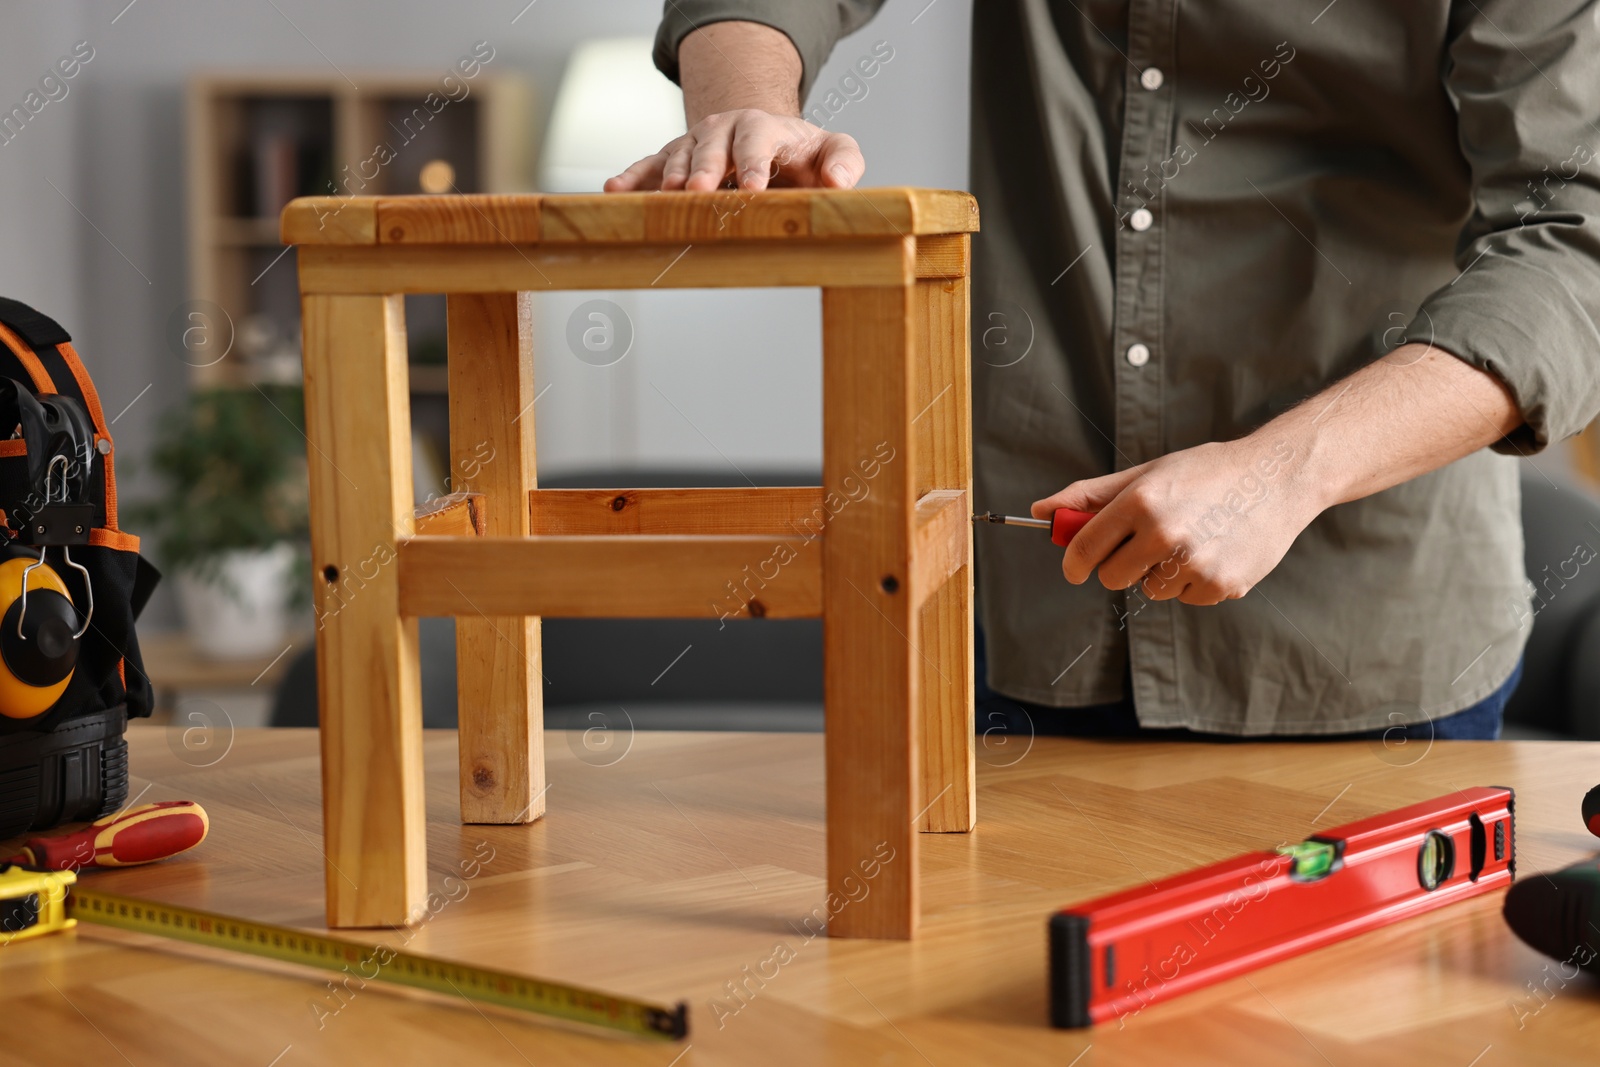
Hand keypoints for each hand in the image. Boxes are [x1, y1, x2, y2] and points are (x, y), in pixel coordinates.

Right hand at [604, 110, 865, 192]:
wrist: (769, 144)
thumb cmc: (803, 155)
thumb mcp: (833, 151)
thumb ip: (844, 161)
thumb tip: (837, 182)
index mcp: (763, 127)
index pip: (757, 140)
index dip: (754, 163)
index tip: (754, 189)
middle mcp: (724, 129)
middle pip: (712, 145)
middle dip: (705, 168)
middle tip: (699, 191)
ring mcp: (695, 143)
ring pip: (679, 154)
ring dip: (671, 175)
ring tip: (669, 195)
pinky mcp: (674, 160)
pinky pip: (650, 167)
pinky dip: (632, 178)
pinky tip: (615, 191)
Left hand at [1030, 438, 1313, 604]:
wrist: (1278, 479)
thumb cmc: (1206, 473)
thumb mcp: (1146, 474)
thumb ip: (1091, 496)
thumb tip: (1041, 512)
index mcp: (1141, 501)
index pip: (1084, 548)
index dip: (1073, 564)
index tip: (1074, 569)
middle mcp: (1165, 533)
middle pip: (1112, 577)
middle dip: (1121, 565)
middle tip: (1147, 542)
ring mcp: (1195, 563)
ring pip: (1150, 590)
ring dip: (1161, 573)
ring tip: (1192, 539)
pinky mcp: (1221, 586)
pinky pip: (1185, 598)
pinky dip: (1194, 582)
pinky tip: (1214, 551)